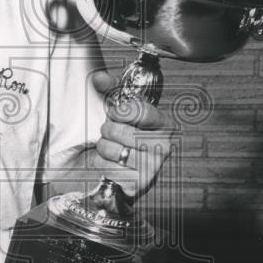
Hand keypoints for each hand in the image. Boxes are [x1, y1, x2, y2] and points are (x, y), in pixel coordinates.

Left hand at [91, 71, 173, 199]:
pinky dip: (102, 166)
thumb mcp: (113, 110)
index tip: (114, 113)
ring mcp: (153, 167)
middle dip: (108, 131)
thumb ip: (108, 90)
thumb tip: (99, 77)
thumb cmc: (114, 137)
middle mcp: (162, 146)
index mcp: (161, 124)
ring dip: (103, 149)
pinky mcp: (140, 185)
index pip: (143, 111)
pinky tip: (107, 165)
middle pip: (125, 132)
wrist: (106, 169)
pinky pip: (112, 170)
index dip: (123, 111)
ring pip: (117, 151)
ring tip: (107, 150)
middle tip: (109, 134)